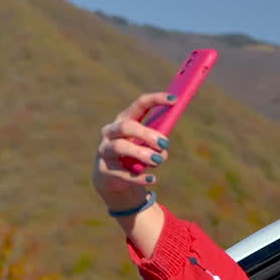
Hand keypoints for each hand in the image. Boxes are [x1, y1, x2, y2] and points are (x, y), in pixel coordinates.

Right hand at [92, 92, 175, 207]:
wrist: (113, 180)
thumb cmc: (134, 156)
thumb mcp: (147, 147)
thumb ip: (157, 144)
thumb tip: (162, 149)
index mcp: (124, 119)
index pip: (139, 104)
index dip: (156, 99)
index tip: (175, 99)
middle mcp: (111, 132)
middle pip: (126, 126)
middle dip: (146, 133)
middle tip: (165, 143)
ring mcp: (105, 150)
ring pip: (119, 147)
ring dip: (141, 153)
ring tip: (158, 160)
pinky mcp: (105, 170)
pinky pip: (122, 173)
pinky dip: (139, 177)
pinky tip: (153, 179)